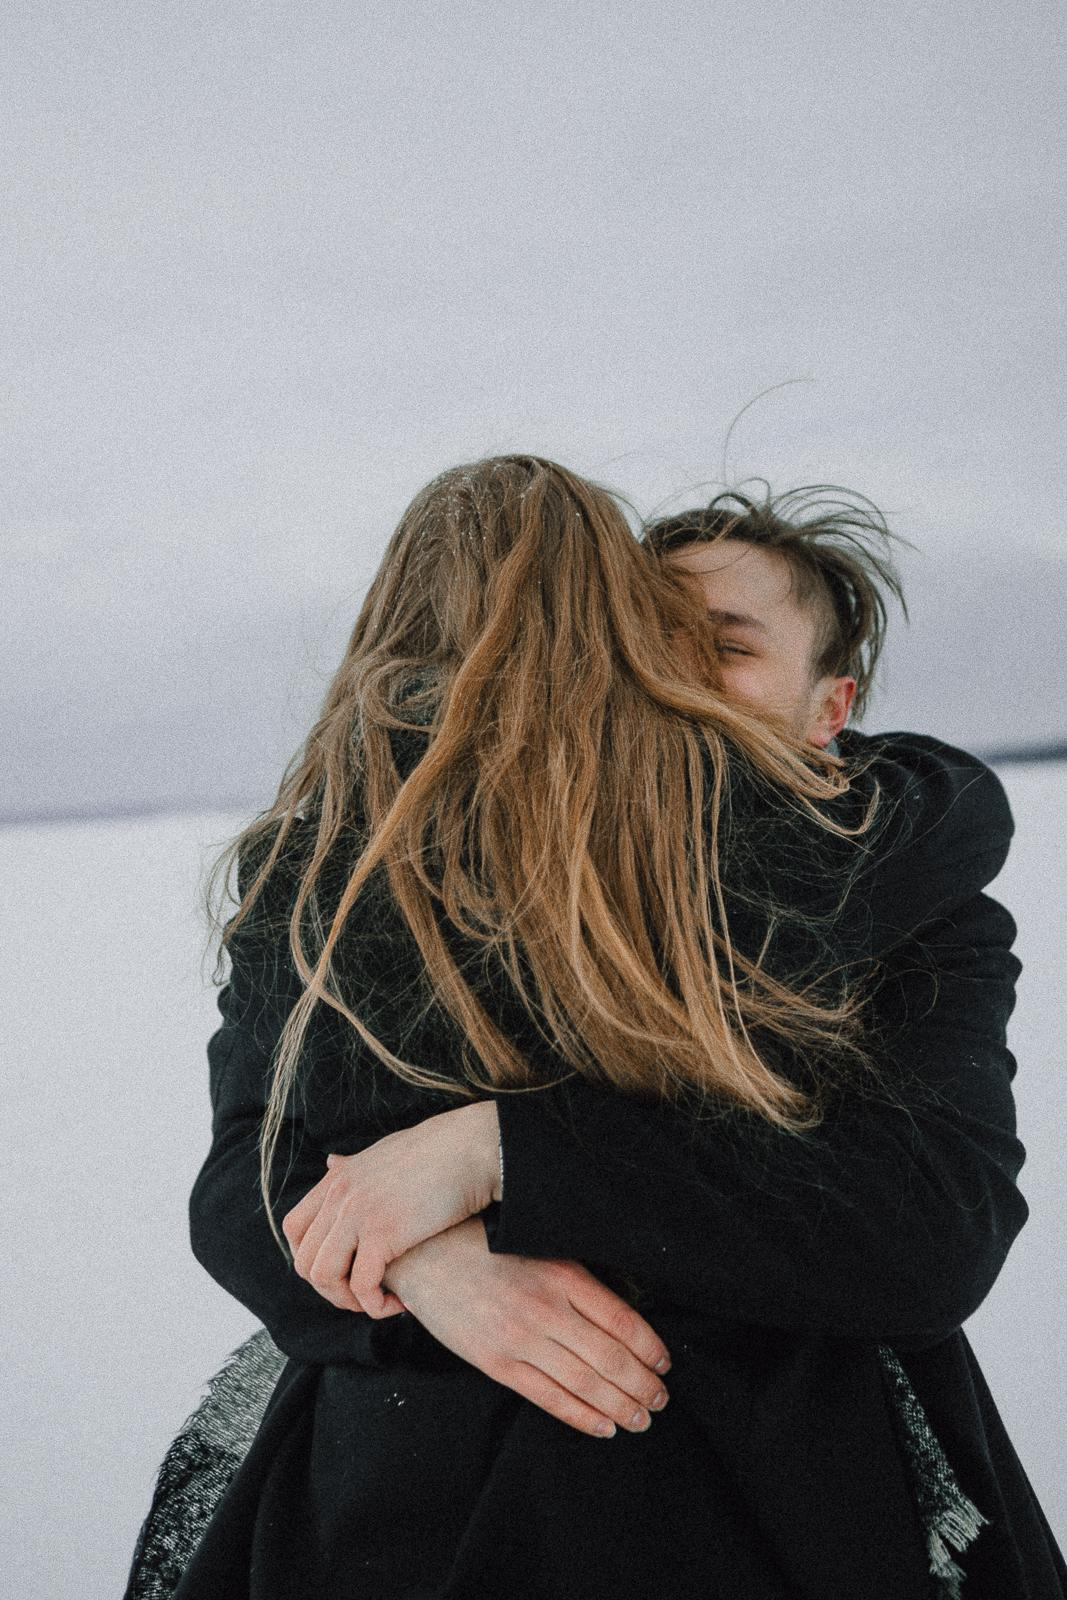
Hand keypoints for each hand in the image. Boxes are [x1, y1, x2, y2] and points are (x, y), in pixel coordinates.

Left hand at [282, 1101, 499, 1317]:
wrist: (470, 1149)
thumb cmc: (437, 1152)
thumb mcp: (382, 1153)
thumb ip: (353, 1166)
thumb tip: (331, 1161)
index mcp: (337, 1178)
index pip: (294, 1229)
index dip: (309, 1259)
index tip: (339, 1273)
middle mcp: (340, 1196)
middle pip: (305, 1261)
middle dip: (331, 1290)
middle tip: (363, 1296)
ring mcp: (358, 1213)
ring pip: (324, 1277)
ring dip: (348, 1301)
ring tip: (378, 1302)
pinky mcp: (383, 1233)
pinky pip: (362, 1286)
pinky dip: (376, 1305)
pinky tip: (399, 1304)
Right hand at [385, 1216, 672, 1439]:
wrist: (425, 1254)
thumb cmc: (486, 1244)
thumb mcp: (540, 1246)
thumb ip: (576, 1278)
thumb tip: (621, 1316)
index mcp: (563, 1274)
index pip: (624, 1320)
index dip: (651, 1348)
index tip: (665, 1363)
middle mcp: (546, 1308)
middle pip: (611, 1357)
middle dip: (643, 1385)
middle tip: (662, 1400)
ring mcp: (520, 1338)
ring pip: (584, 1382)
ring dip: (620, 1406)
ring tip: (642, 1419)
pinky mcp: (496, 1361)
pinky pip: (547, 1397)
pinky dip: (581, 1415)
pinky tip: (603, 1426)